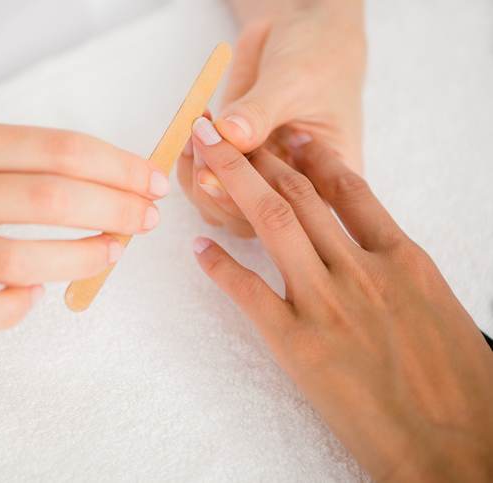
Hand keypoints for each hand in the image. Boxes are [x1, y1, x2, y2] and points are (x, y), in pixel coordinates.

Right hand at [0, 122, 168, 330]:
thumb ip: (24, 161)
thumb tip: (110, 184)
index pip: (56, 150)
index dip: (115, 167)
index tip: (149, 181)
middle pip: (48, 199)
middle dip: (114, 209)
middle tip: (145, 219)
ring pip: (17, 261)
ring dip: (81, 258)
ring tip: (112, 252)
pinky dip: (18, 307)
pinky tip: (37, 295)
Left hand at [178, 0, 364, 235]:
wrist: (303, 30)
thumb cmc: (317, 55)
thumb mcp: (295, 79)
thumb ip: (261, 110)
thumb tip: (229, 134)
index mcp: (331, 182)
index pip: (289, 213)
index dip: (250, 200)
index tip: (214, 170)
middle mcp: (295, 191)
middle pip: (248, 220)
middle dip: (216, 187)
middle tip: (199, 141)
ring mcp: (261, 179)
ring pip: (219, 208)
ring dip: (197, 175)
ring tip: (195, 129)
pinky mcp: (233, 167)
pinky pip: (204, 184)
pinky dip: (191, 161)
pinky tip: (192, 128)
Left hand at [190, 117, 492, 481]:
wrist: (456, 447)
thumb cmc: (459, 385)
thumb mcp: (437, 307)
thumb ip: (400, 272)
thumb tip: (375, 252)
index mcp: (401, 258)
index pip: (349, 187)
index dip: (313, 155)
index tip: (288, 134)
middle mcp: (361, 270)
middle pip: (300, 195)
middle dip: (258, 156)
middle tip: (224, 130)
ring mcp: (327, 304)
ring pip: (273, 224)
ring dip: (234, 185)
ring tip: (205, 159)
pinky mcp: (297, 344)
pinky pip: (248, 292)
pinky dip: (219, 266)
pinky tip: (198, 247)